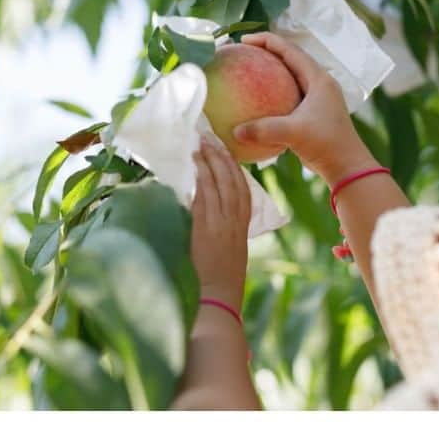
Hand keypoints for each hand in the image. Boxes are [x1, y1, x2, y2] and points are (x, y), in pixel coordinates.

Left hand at [190, 135, 250, 307]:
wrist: (217, 300)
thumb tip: (206, 204)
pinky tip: (195, 167)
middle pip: (232, 182)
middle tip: (210, 139)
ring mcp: (222, 225)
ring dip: (209, 163)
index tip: (225, 150)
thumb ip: (223, 226)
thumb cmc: (219, 279)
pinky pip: (205, 198)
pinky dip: (201, 180)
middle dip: (222, 158)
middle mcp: (236, 223)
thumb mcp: (229, 249)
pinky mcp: (207, 229)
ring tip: (200, 146)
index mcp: (243, 228)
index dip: (235, 168)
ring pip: (219, 185)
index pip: (243, 190)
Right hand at [233, 33, 374, 184]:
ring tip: (247, 71)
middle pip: (288, 57)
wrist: (349, 169)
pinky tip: (255, 102)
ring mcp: (317, 97)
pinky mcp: (313, 112)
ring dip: (269, 70)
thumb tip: (235, 131)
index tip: (243, 41)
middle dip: (265, 51)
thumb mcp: (294, 133)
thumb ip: (263, 129)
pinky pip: (287, 93)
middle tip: (242, 52)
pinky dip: (271, 91)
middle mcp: (319, 83)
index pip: (289, 49)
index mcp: (318, 79)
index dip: (265, 40)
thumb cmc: (327, 145)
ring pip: (288, 75)